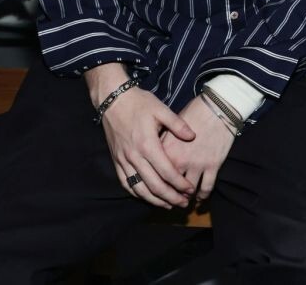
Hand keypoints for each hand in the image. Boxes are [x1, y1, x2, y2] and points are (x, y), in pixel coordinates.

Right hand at [86, 64, 195, 208]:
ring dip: (154, 200)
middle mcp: (134, 156)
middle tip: (183, 204)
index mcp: (147, 144)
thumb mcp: (161, 109)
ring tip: (168, 205)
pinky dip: (137, 193)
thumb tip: (193, 137)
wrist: (112, 99)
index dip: (179, 183)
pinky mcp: (116, 160)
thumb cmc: (139, 103)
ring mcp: (123, 160)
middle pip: (154, 185)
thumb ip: (178, 124)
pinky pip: (126, 183)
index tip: (190, 190)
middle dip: (170, 197)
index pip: (166, 171)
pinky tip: (147, 197)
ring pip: (139, 188)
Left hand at [160, 94, 236, 202]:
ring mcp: (197, 164)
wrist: (218, 107)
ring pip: (189, 190)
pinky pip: (207, 186)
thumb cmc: (193, 112)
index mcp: (165, 150)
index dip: (154, 187)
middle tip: (169, 202)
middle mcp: (180, 161)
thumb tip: (153, 154)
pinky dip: (203, 195)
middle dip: (169, 197)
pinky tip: (200, 198)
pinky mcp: (213, 165)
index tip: (155, 192)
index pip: (155, 175)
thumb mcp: (169, 123)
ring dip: (186, 198)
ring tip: (184, 201)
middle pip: (170, 187)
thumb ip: (161, 142)